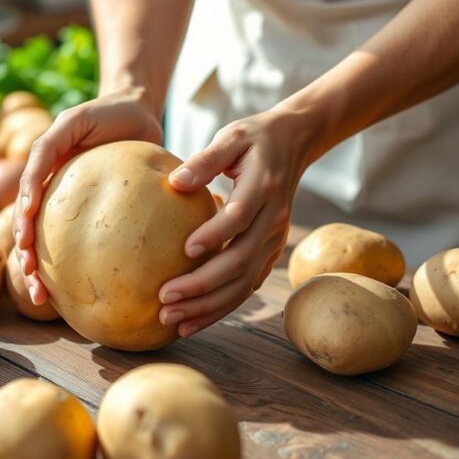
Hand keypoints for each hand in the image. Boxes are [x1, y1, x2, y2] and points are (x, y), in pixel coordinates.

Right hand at [13, 87, 162, 304]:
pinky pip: (77, 242)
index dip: (24, 216)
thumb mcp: (75, 120)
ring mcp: (67, 202)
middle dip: (26, 255)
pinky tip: (73, 292)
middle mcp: (50, 188)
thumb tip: (37, 175)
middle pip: (30, 227)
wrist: (135, 112)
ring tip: (41, 298)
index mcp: (44, 167)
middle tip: (31, 280)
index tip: (26, 238)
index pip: (28, 195)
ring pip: (47, 242)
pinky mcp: (89, 212)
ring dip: (40, 271)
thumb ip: (55, 141)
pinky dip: (70, 267)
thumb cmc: (107, 113)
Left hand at [158, 111, 309, 337]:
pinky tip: (193, 320)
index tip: (185, 249)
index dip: (215, 234)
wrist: (294, 143)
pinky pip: (245, 286)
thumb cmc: (254, 139)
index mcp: (263, 189)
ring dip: (208, 306)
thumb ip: (206, 159)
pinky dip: (221, 307)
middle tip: (164, 298)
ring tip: (172, 320)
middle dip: (202, 285)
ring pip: (243, 283)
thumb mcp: (231, 137)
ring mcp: (273, 241)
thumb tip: (175, 182)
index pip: (239, 218)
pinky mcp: (268, 253)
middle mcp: (273, 221)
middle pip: (239, 261)